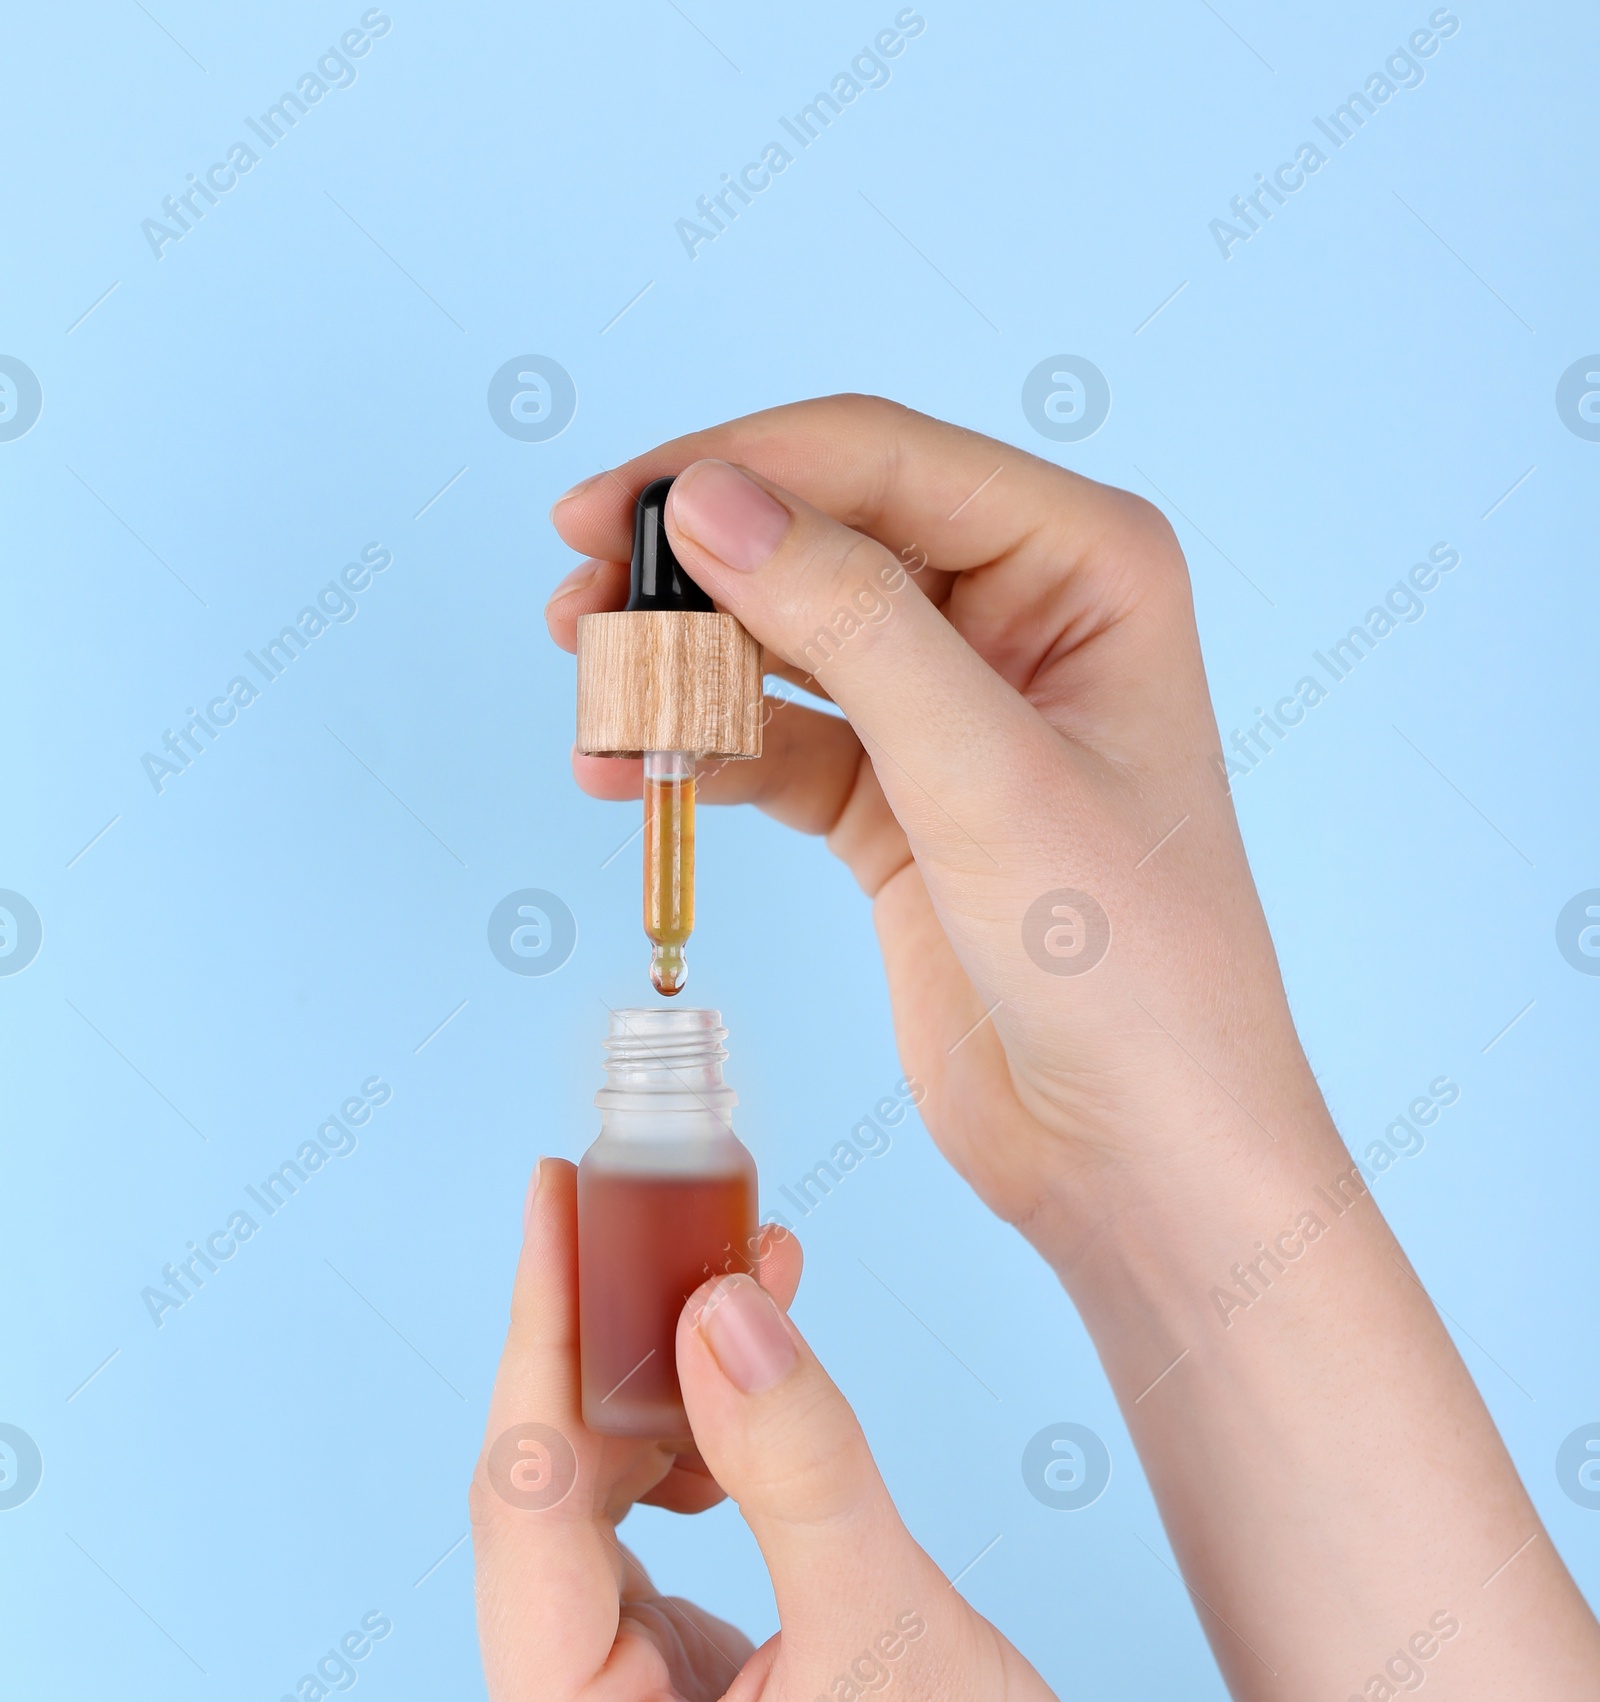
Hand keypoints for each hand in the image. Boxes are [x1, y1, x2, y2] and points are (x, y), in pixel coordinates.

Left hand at [471, 1159, 1156, 1701]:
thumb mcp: (885, 1620)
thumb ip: (789, 1452)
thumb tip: (708, 1298)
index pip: (526, 1502)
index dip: (543, 1333)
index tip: (557, 1197)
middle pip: (546, 1497)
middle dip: (608, 1347)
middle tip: (648, 1203)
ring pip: (597, 1504)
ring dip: (663, 1386)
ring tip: (730, 1268)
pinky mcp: (664, 1695)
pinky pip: (651, 1534)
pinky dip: (699, 1444)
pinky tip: (746, 1365)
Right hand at [547, 397, 1333, 1259]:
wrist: (1139, 1154)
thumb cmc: (1130, 967)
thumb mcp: (985, 775)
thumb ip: (849, 623)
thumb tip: (711, 500)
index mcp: (1086, 564)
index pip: (882, 462)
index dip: (736, 468)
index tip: (609, 511)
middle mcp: (1023, 618)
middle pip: (820, 538)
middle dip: (695, 569)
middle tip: (576, 606)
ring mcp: (955, 716)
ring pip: (786, 642)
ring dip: (683, 663)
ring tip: (592, 697)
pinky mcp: (901, 809)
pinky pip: (779, 746)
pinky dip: (702, 753)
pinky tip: (626, 772)